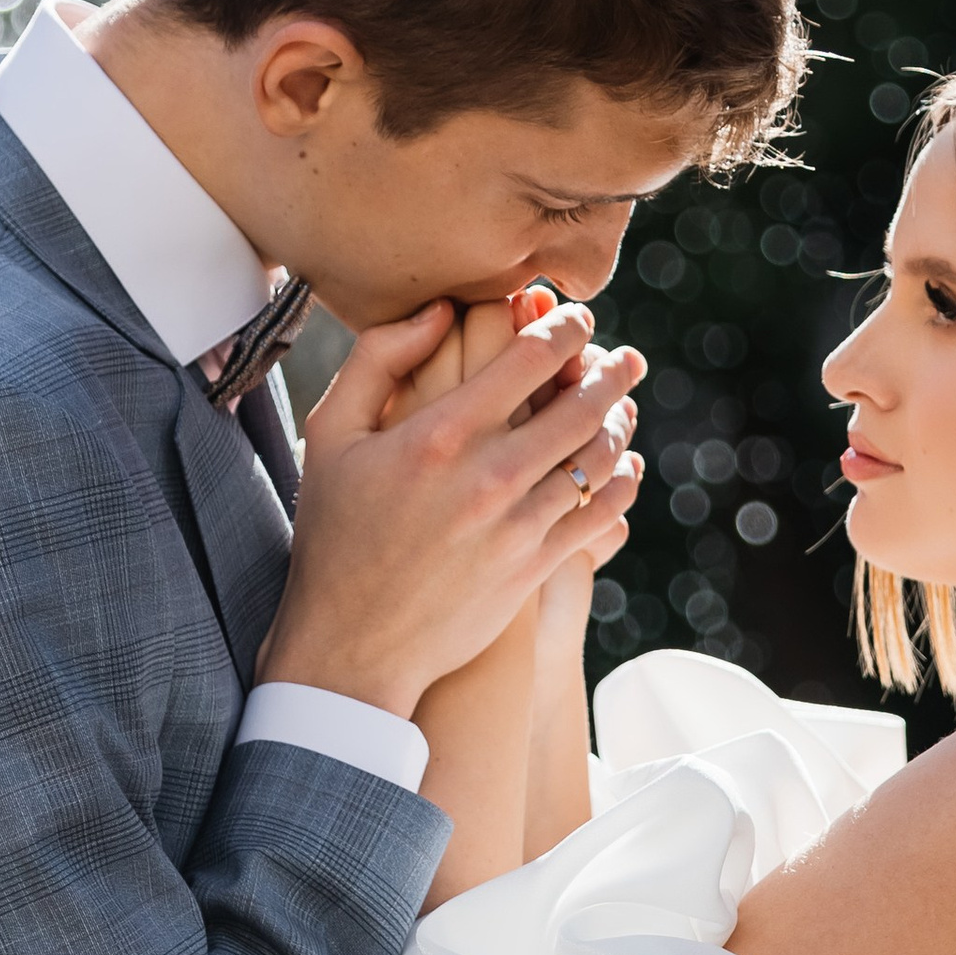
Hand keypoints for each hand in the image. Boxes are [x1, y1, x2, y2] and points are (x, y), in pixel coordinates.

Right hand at [259, 298, 644, 723]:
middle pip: (582, 403)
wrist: (352, 644)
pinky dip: (622, 484)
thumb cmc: (335, 532)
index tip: (577, 320)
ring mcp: (518, 524)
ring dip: (619, 424)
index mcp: (440, 433)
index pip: (532, 356)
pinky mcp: (534, 566)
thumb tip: (440, 310)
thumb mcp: (331, 435)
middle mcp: (488, 475)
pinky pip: (602, 514)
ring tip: (623, 408)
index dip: (567, 327)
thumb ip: (377, 359)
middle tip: (624, 359)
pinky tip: (621, 469)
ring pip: (599, 457)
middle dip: (612, 370)